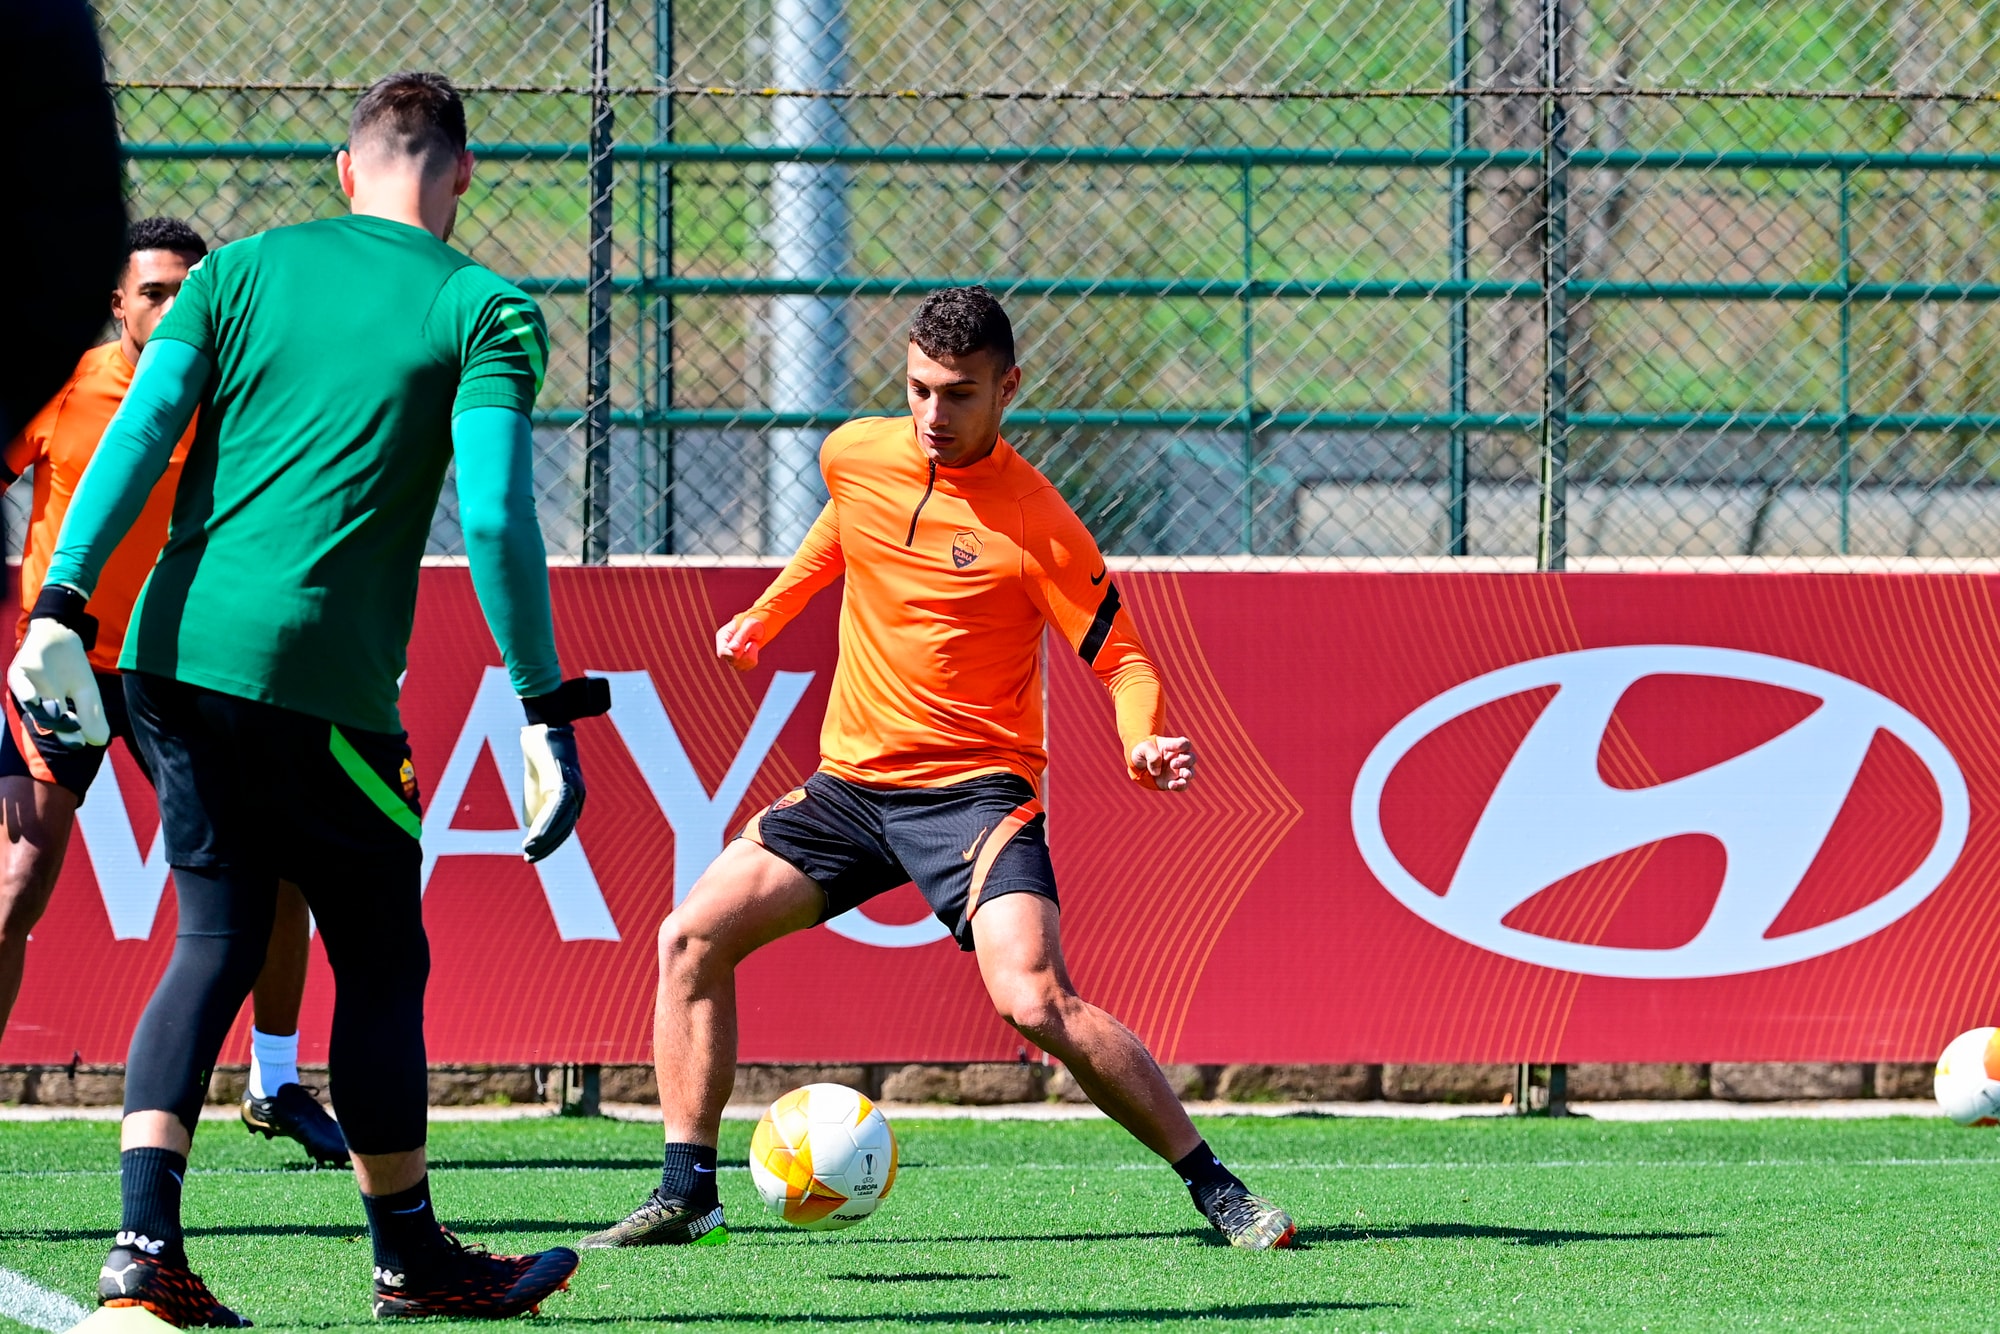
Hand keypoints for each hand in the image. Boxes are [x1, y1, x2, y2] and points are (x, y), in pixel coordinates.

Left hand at [8, 616, 106, 749]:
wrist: (60, 633)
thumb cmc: (71, 666)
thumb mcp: (87, 692)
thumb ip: (92, 715)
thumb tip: (99, 742)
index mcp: (53, 710)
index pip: (62, 726)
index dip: (70, 736)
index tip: (80, 743)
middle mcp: (38, 702)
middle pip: (47, 718)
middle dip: (59, 727)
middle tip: (73, 738)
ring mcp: (26, 687)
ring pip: (32, 704)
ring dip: (43, 713)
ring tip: (58, 717)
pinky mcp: (18, 672)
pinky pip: (20, 684)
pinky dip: (26, 691)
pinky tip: (35, 698)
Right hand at [517, 676, 610, 861]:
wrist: (540, 728)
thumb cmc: (539, 758)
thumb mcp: (537, 787)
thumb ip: (537, 806)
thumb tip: (532, 828)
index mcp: (573, 799)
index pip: (562, 828)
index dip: (548, 844)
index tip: (532, 856)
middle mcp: (578, 795)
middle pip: (564, 828)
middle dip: (547, 846)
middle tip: (530, 858)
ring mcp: (574, 787)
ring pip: (562, 820)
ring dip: (545, 839)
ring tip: (529, 851)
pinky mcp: (565, 779)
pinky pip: (559, 807)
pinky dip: (547, 824)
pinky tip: (535, 835)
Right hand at [715, 616, 763, 671]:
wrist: (761, 625)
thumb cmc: (754, 621)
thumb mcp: (749, 626)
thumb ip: (740, 636)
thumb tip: (732, 648)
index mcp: (723, 637)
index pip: (722, 653)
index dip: (733, 654)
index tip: (744, 647)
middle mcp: (725, 647)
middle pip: (730, 661)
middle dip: (744, 655)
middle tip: (752, 643)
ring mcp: (731, 654)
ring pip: (738, 666)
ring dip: (750, 657)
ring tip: (753, 644)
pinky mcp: (739, 660)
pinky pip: (745, 668)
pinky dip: (752, 661)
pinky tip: (753, 649)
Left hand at [1130, 735, 1195, 791]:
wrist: (1138, 765)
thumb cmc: (1142, 752)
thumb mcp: (1142, 749)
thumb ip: (1151, 755)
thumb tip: (1158, 772)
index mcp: (1174, 746)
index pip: (1185, 744)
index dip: (1179, 745)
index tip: (1166, 747)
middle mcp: (1180, 759)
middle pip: (1191, 758)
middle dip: (1185, 761)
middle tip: (1173, 764)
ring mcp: (1178, 772)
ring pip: (1190, 772)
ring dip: (1188, 774)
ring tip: (1184, 775)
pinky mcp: (1174, 782)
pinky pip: (1182, 786)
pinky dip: (1180, 786)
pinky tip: (1171, 785)